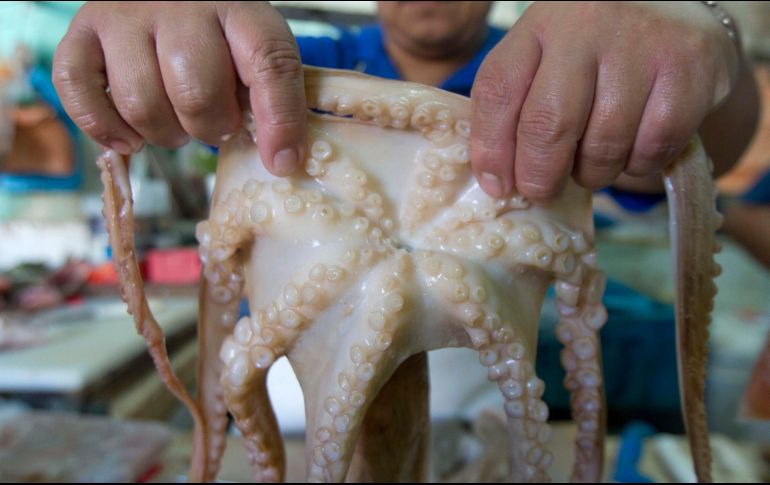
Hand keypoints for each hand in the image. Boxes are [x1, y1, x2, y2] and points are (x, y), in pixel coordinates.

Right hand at [53, 1, 306, 175]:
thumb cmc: (216, 39)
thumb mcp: (253, 54)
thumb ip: (268, 96)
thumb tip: (280, 161)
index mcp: (239, 8)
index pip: (268, 62)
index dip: (279, 120)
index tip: (282, 162)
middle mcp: (180, 5)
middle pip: (195, 93)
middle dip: (211, 128)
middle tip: (215, 126)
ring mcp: (125, 16)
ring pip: (141, 102)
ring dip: (164, 134)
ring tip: (177, 123)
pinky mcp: (83, 31)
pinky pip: (78, 89)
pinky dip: (103, 127)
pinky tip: (129, 137)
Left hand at [470, 1, 739, 199]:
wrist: (678, 6)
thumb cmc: (597, 46)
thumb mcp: (547, 54)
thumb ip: (518, 104)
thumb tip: (496, 180)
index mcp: (540, 23)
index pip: (499, 90)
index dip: (491, 149)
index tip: (496, 185)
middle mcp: (588, 25)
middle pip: (548, 125)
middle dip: (539, 175)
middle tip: (541, 191)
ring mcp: (642, 43)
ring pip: (603, 146)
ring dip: (592, 174)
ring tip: (592, 164)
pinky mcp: (690, 66)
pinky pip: (653, 147)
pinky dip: (639, 164)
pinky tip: (634, 150)